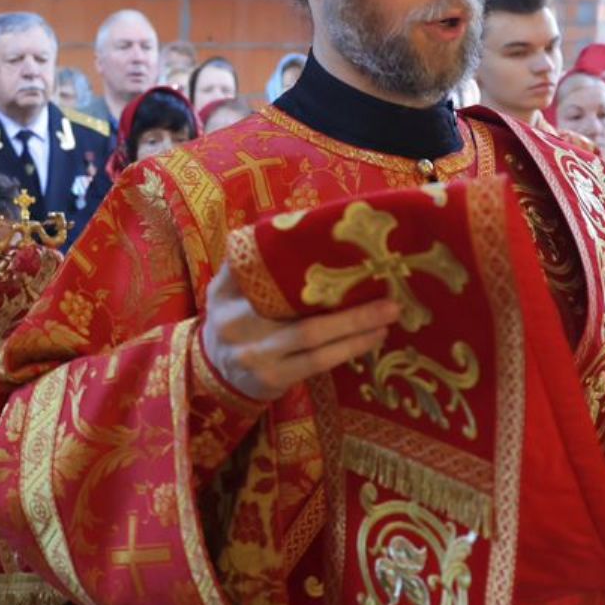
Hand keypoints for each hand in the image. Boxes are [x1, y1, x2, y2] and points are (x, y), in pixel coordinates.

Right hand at [199, 261, 398, 402]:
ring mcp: (257, 357)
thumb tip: (296, 225)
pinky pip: (317, 364)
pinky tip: (372, 338)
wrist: (214, 373)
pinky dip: (348, 349)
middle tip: (389, 298)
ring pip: (315, 343)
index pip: (266, 275)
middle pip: (302, 317)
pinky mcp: (273, 379)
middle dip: (351, 310)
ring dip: (357, 330)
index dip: (305, 265)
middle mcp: (239, 327)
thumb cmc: (233, 319)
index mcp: (227, 295)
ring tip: (388, 317)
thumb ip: (251, 261)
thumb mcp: (227, 289)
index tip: (345, 253)